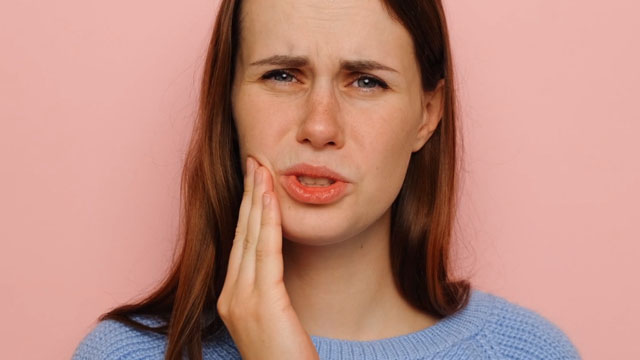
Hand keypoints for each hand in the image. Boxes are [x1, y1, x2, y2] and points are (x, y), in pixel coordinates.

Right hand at [217, 156, 318, 359]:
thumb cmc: (287, 359)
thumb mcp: (275, 320)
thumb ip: (271, 292)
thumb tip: (279, 265)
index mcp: (232, 299)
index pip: (241, 244)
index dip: (247, 209)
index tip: (255, 180)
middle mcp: (231, 296)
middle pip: (241, 234)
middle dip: (249, 194)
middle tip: (255, 160)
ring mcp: (242, 300)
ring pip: (250, 236)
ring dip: (257, 198)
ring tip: (260, 166)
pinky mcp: (261, 302)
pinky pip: (266, 251)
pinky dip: (268, 219)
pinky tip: (270, 195)